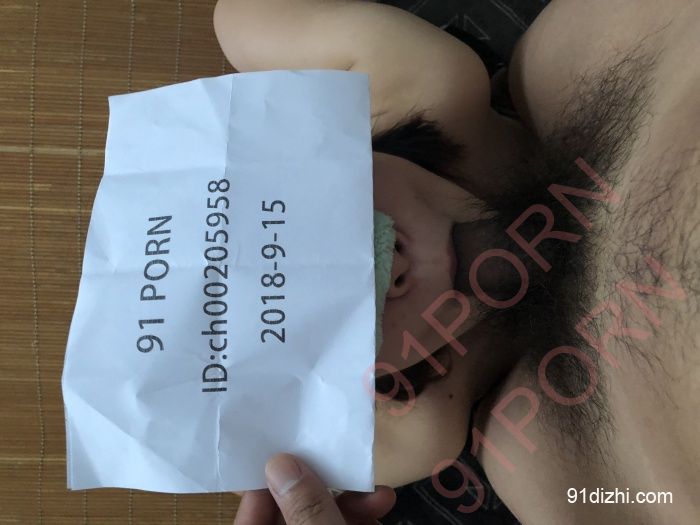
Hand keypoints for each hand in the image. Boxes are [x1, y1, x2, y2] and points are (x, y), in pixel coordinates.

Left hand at [233, 453, 395, 524]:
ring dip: (352, 504)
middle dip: (326, 491)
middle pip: (292, 513)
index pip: (250, 516)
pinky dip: (359, 519)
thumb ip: (306, 509)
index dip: (269, 485)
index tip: (292, 455)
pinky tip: (381, 509)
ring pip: (321, 520)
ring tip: (381, 497)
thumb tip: (281, 463)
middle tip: (349, 470)